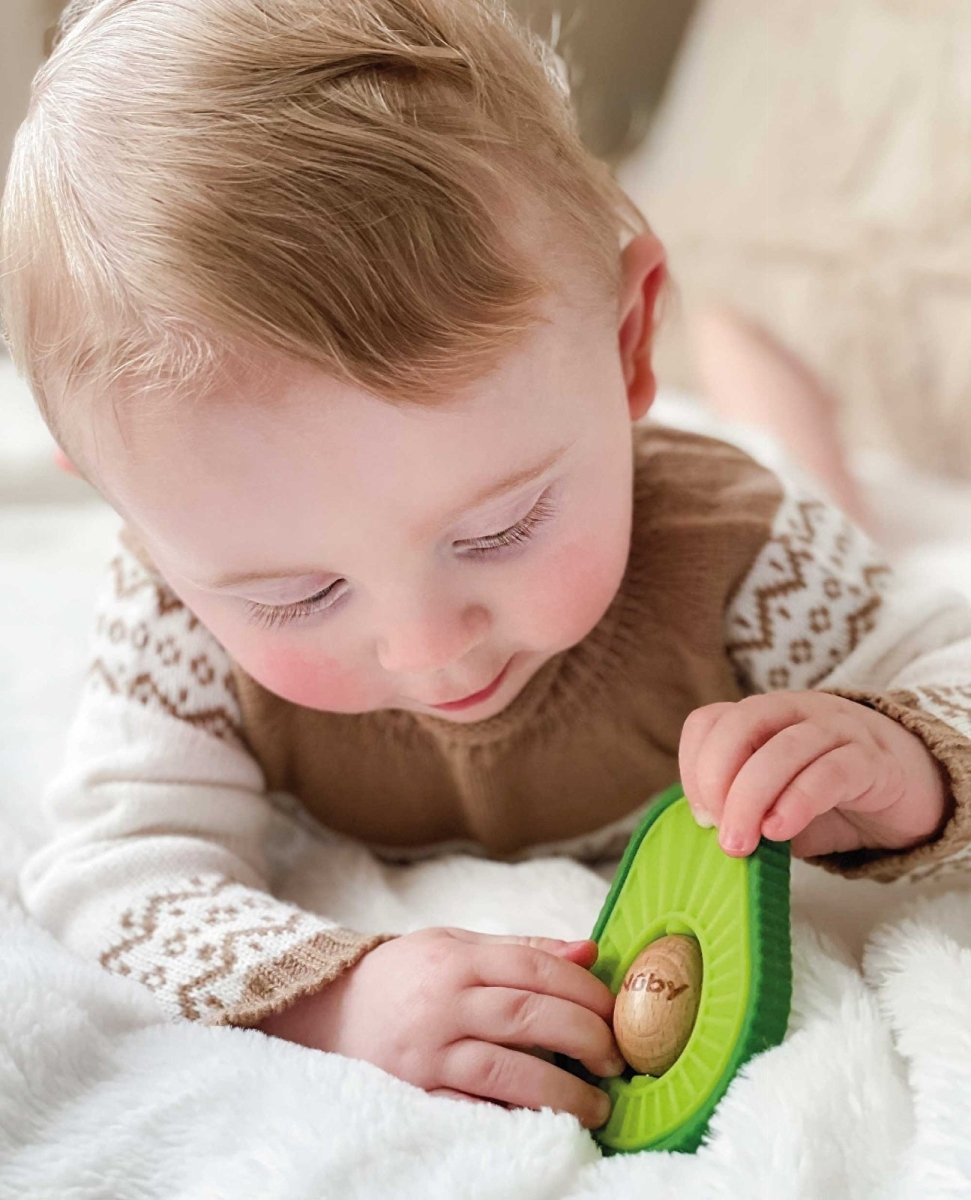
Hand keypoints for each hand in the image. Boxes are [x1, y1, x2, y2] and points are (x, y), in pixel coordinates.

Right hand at [256, 927, 621, 1129]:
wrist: (326, 1010)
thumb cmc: (405, 975)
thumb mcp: (456, 945)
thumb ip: (523, 948)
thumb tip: (589, 952)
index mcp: (457, 959)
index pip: (534, 967)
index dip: (583, 990)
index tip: (615, 1010)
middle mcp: (443, 1003)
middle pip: (528, 1016)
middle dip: (583, 1036)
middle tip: (616, 1058)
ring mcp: (428, 1054)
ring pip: (505, 1071)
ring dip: (560, 1090)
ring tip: (596, 1104)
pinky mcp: (415, 1095)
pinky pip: (471, 1111)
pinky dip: (511, 1118)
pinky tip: (545, 1123)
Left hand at [678, 691, 949, 858]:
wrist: (907, 792)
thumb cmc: (827, 798)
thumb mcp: (774, 803)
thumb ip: (744, 810)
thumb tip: (712, 835)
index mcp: (761, 718)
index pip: (710, 721)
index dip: (693, 765)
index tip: (699, 814)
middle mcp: (794, 712)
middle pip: (741, 725)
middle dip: (717, 779)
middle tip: (719, 832)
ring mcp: (836, 730)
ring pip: (784, 749)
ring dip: (751, 798)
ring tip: (742, 843)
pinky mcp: (872, 760)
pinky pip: (830, 772)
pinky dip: (798, 802)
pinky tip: (781, 831)